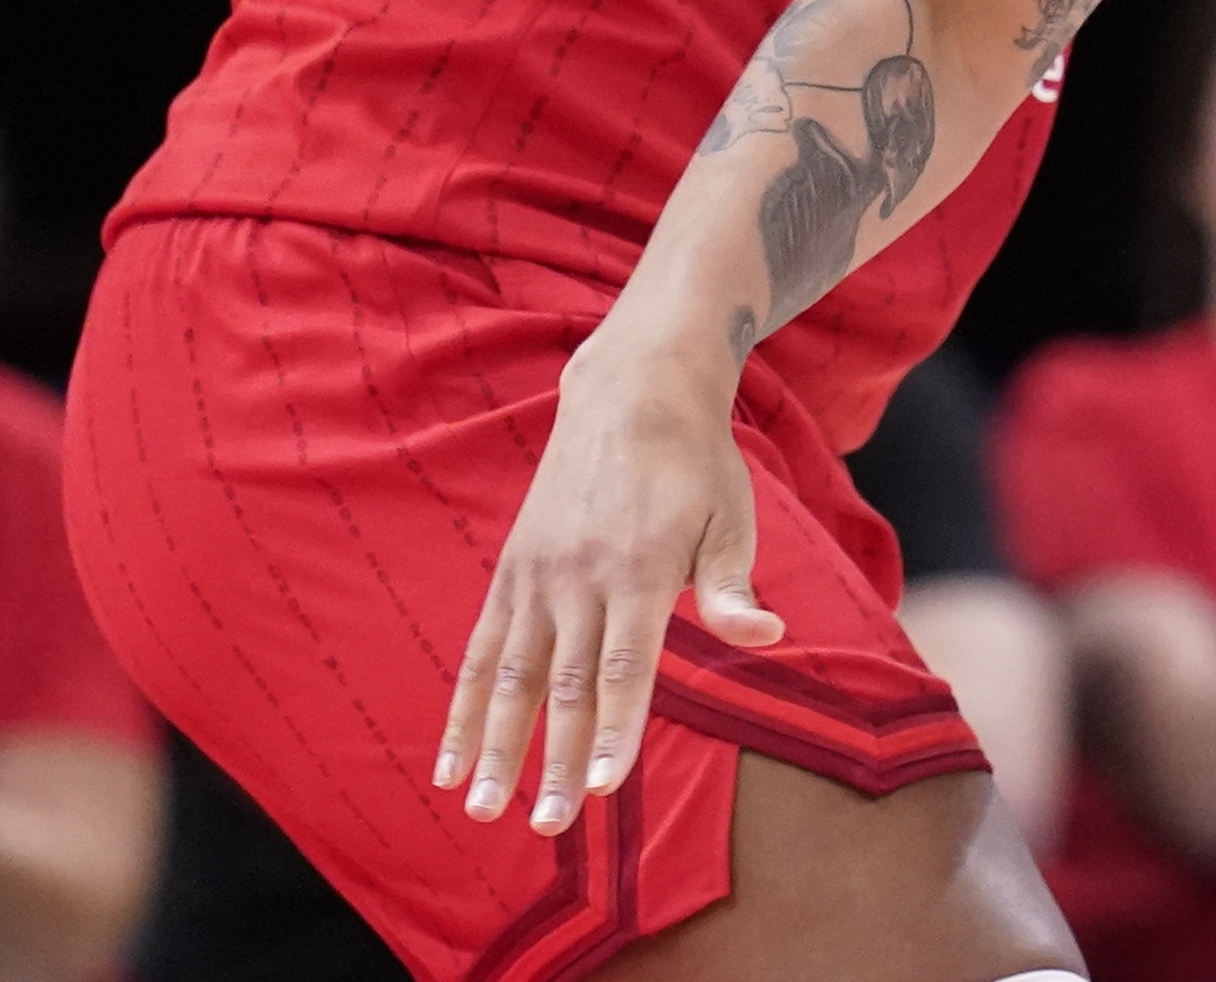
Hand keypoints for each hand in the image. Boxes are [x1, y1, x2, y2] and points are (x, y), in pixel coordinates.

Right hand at [433, 331, 784, 834]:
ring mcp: (537, 574)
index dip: (616, 730)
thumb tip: (767, 636)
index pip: (625, 667)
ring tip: (480, 809)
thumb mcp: (731, 517)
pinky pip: (479, 649)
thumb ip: (733, 587)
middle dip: (554, 760)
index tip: (606, 788)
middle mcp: (579, 576)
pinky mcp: (511, 570)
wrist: (632, 390)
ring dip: (495, 746)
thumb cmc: (696, 463)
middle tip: (546, 826)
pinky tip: (448, 760)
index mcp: (638, 570)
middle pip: (564, 683)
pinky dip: (462, 707)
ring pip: (510, 675)